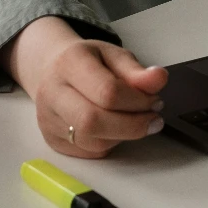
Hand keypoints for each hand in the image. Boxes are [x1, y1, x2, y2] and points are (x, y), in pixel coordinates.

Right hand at [36, 39, 168, 157]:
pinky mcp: (52, 140)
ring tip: (136, 121)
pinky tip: (116, 129)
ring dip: (123, 136)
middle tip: (153, 120)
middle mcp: (52, 92)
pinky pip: (88, 152)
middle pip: (91, 122)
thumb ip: (136, 70)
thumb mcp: (113, 55)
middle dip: (131, 126)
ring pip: (91, 142)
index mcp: (69, 63)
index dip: (137, 101)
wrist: (52, 67)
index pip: (106, 91)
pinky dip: (109, 143)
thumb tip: (159, 79)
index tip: (155, 101)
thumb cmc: (88, 61)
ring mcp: (48, 119)